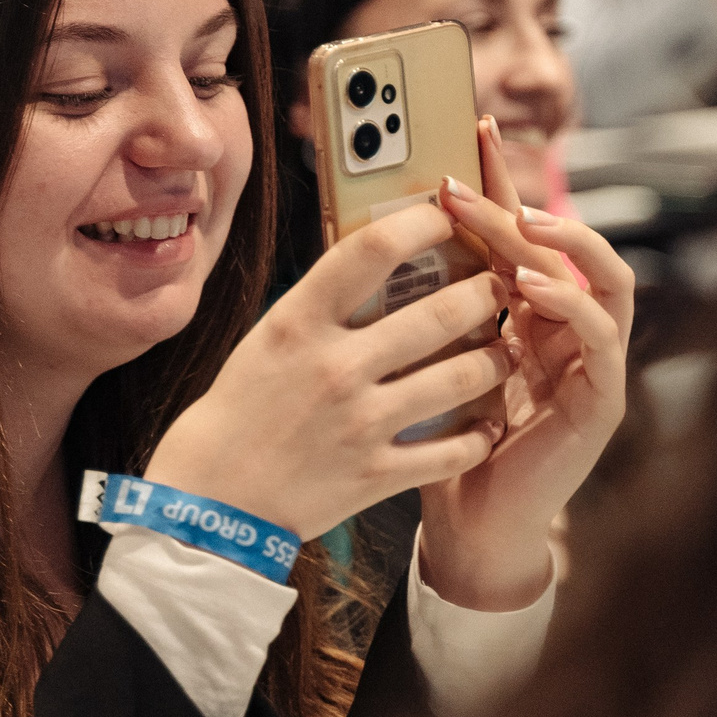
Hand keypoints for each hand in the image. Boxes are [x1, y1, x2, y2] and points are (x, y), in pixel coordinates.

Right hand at [146, 202, 516, 541]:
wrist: (212, 499)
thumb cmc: (238, 409)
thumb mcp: (269, 339)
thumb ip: (322, 305)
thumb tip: (379, 262)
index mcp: (299, 322)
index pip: (374, 249)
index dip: (422, 222)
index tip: (446, 217)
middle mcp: (335, 366)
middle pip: (441, 312)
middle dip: (486, 292)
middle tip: (499, 286)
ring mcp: (360, 423)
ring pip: (462, 378)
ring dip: (496, 359)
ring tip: (504, 350)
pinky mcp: (376, 475)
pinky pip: (454, 450)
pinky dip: (480, 434)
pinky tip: (489, 422)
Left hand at [418, 116, 632, 609]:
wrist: (470, 527)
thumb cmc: (447, 446)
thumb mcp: (431, 361)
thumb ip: (426, 307)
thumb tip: (372, 237)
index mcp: (531, 315)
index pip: (524, 232)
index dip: (503, 181)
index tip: (470, 132)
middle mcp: (569, 329)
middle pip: (566, 244)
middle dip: (522, 201)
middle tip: (470, 177)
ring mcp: (594, 362)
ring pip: (602, 278)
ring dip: (562, 243)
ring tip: (519, 222)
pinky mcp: (602, 399)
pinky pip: (603, 336)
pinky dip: (573, 304)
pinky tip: (533, 288)